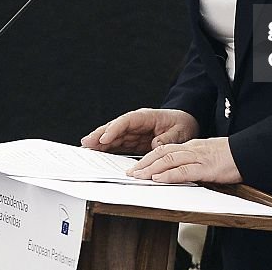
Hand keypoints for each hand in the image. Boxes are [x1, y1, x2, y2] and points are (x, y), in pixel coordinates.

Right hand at [81, 108, 198, 153]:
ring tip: (85, 150)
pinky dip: (106, 149)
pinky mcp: (132, 141)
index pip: (127, 121)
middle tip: (86, 143)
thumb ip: (167, 139)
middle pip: (115, 128)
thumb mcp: (180, 132)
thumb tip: (155, 146)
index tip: (104, 138)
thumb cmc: (182, 125)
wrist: (186, 124)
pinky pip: (117, 144)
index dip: (114, 129)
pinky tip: (96, 154)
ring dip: (99, 143)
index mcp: (146, 117)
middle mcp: (136, 124)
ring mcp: (133, 132)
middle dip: (100, 135)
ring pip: (113, 136)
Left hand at [126, 137, 241, 183]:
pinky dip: (169, 175)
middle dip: (144, 163)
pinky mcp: (206, 168)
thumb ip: (194, 161)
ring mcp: (198, 157)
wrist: (249, 152)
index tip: (137, 167)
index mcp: (192, 146)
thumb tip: (181, 170)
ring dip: (150, 169)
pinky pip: (184, 170)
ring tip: (138, 176)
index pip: (165, 149)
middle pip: (161, 153)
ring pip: (168, 160)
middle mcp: (192, 149)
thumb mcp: (209, 156)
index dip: (149, 158)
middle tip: (130, 173)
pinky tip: (158, 178)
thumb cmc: (232, 156)